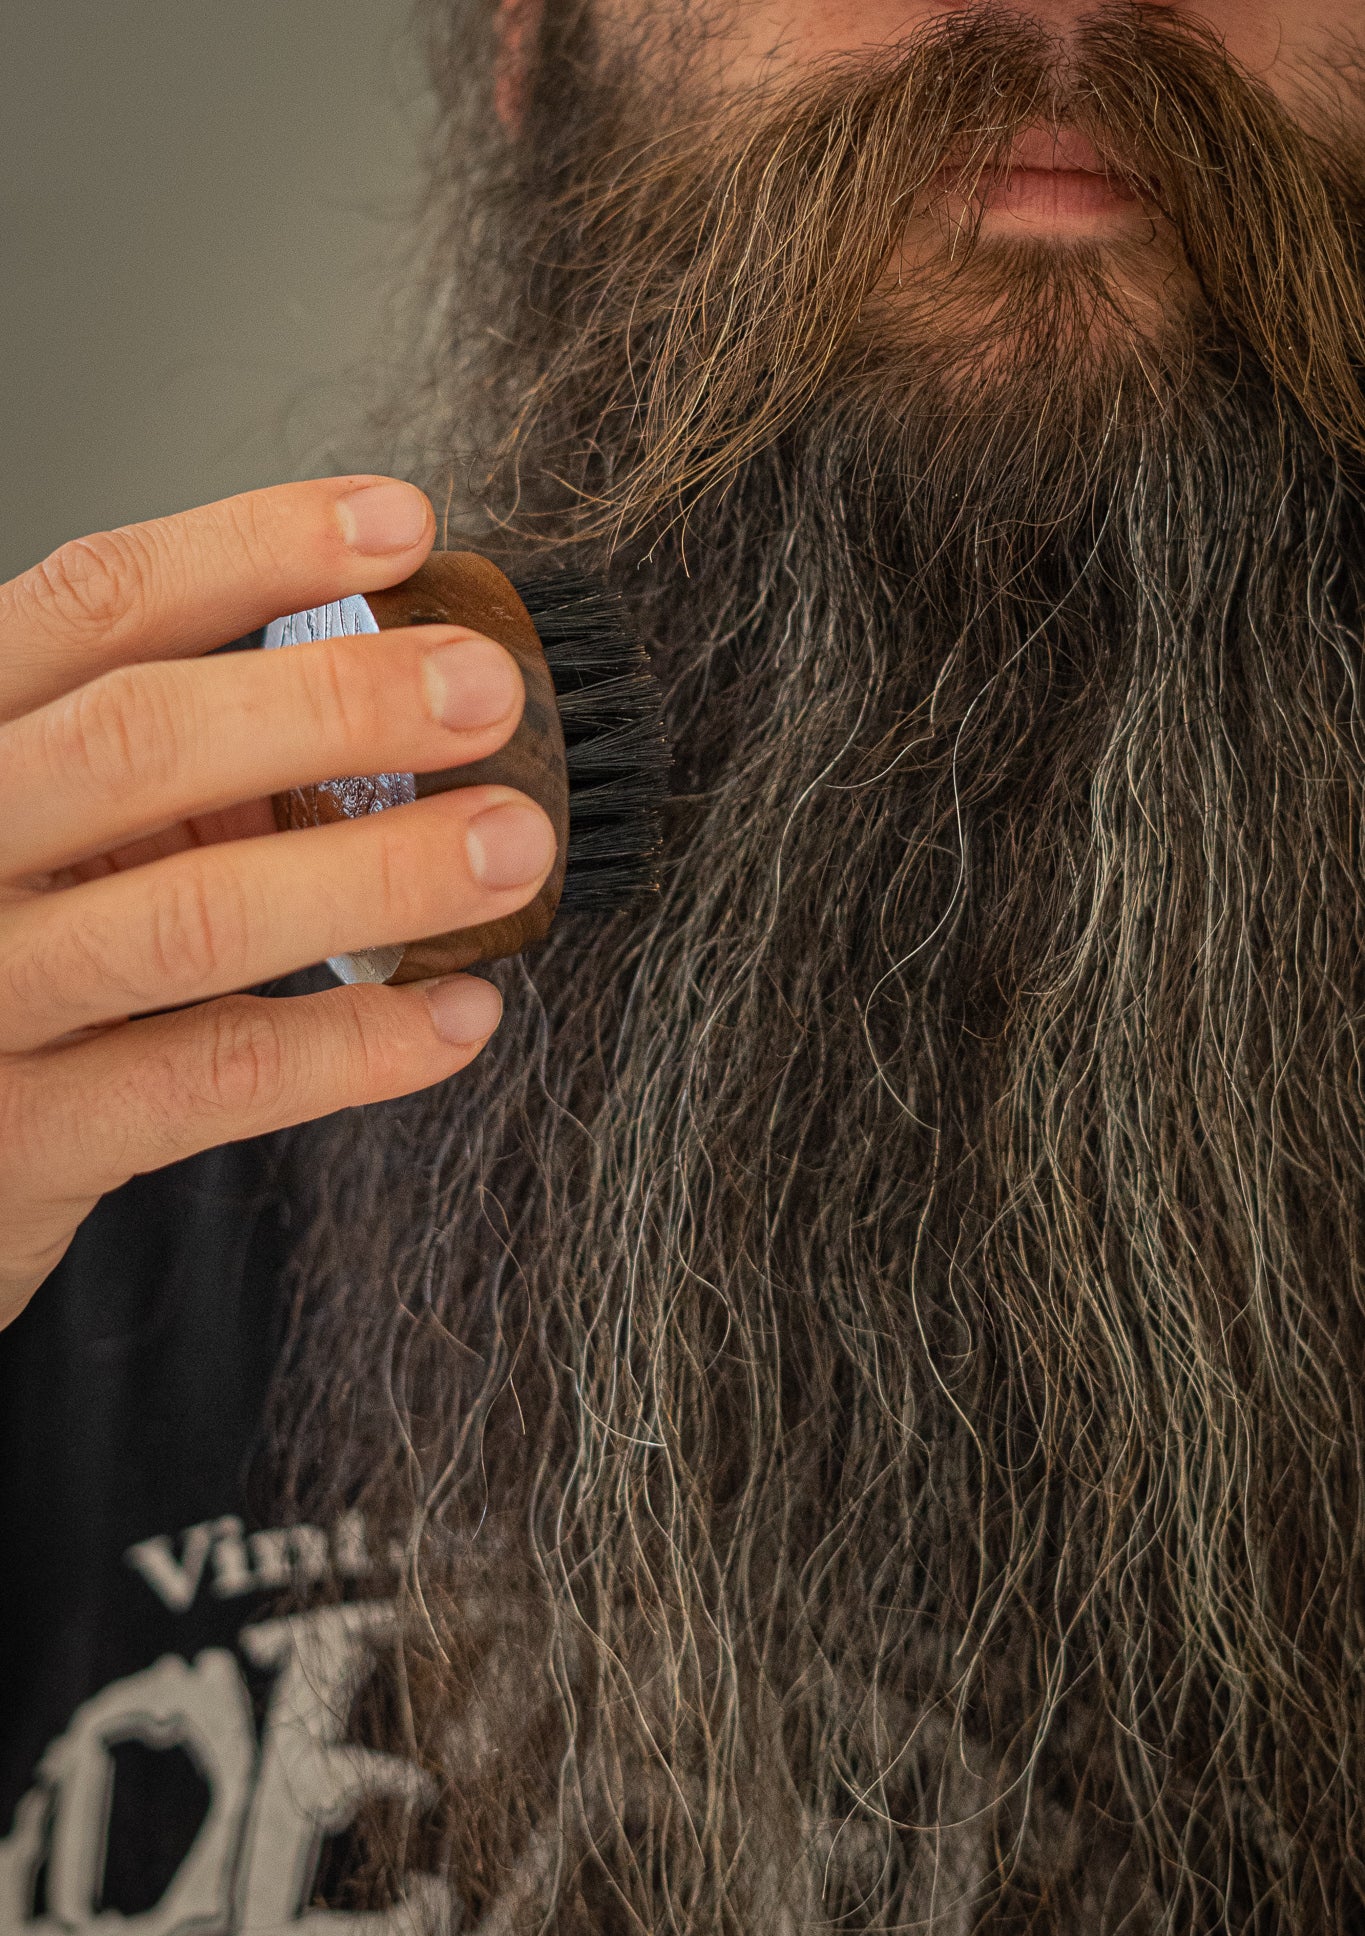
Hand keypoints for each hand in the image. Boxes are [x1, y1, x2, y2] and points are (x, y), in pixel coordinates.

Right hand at [0, 477, 556, 1328]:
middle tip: (489, 691)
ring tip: (513, 844)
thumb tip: (376, 694)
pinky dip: (357, 1048)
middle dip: (335, 702)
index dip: (253, 551)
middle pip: (137, 739)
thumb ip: (152, 762)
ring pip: (189, 917)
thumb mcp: (36, 823)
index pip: (93, 605)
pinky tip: (459, 1015)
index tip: (405, 525)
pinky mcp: (24, 1142)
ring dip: (378, 873)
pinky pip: (214, 1080)